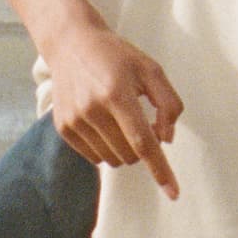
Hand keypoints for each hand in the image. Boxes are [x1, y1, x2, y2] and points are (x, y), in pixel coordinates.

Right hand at [42, 19, 184, 198]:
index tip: (173, 193)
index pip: (143, 142)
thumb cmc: (117, 56)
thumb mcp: (152, 70)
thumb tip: (166, 140)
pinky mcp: (64, 128)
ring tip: (120, 118)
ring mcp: (75, 120)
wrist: (71, 44)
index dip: (160, 169)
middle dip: (143, 147)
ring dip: (124, 148)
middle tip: (142, 120)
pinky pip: (94, 157)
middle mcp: (92, 110)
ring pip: (112, 159)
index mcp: (117, 93)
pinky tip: (104, 122)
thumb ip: (168, 104)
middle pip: (129, 155)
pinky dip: (107, 148)